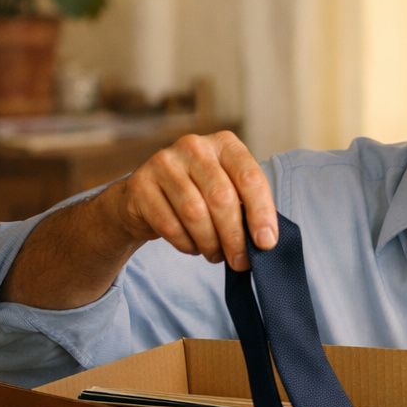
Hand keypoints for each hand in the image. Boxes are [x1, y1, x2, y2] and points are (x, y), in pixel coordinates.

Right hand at [109, 130, 277, 270]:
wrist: (146, 197)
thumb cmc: (200, 196)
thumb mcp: (228, 191)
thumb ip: (247, 207)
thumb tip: (265, 241)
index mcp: (224, 144)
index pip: (250, 177)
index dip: (262, 213)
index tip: (266, 243)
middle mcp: (194, 146)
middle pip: (221, 198)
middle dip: (234, 237)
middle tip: (240, 262)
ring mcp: (163, 162)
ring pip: (195, 213)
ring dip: (210, 243)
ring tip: (216, 255)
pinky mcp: (140, 184)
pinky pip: (169, 224)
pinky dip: (186, 244)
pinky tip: (193, 247)